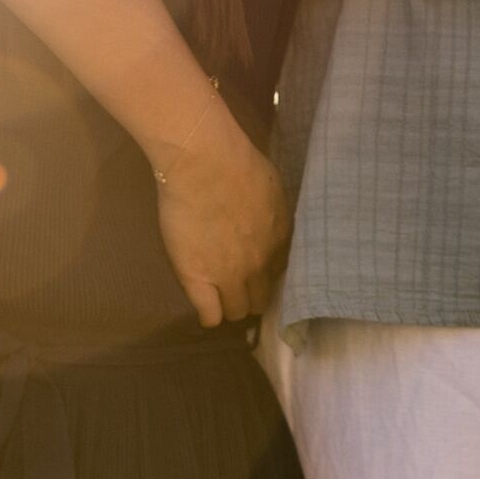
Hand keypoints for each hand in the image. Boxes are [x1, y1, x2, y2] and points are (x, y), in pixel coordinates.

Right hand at [153, 131, 289, 329]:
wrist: (204, 163)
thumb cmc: (236, 162)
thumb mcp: (272, 188)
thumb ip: (274, 214)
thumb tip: (268, 221)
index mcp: (280, 240)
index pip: (279, 274)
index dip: (264, 272)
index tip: (254, 266)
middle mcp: (261, 264)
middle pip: (261, 299)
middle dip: (250, 294)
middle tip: (234, 282)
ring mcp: (230, 277)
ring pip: (237, 311)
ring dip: (229, 304)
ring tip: (215, 293)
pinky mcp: (199, 281)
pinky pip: (210, 316)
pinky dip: (208, 314)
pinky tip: (203, 302)